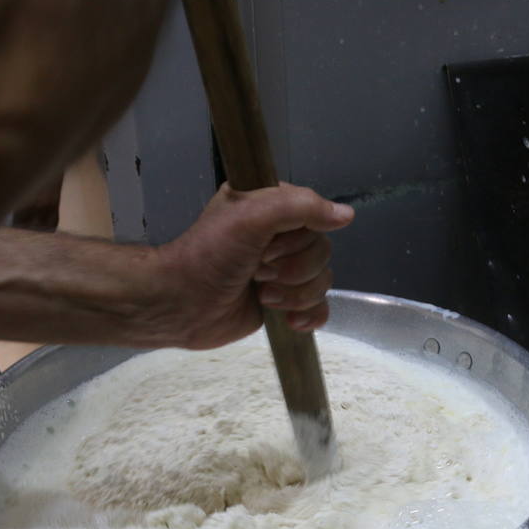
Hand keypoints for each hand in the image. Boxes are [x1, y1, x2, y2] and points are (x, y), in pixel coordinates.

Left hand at [149, 182, 353, 348]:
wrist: (181, 304)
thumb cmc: (209, 255)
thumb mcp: (251, 215)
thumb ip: (301, 206)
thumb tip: (346, 215)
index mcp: (271, 207)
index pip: (315, 216)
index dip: (296, 239)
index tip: (266, 247)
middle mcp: (280, 237)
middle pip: (323, 252)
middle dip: (293, 269)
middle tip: (258, 271)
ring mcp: (283, 272)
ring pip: (322, 281)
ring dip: (294, 294)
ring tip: (261, 295)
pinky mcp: (283, 304)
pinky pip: (319, 307)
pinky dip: (309, 315)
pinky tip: (290, 321)